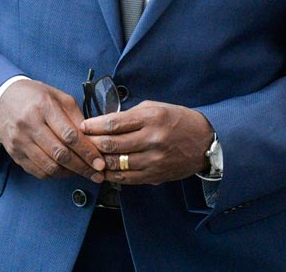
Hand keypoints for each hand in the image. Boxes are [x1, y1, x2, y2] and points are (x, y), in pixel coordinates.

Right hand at [0, 80, 105, 182]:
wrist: (3, 98)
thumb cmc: (34, 97)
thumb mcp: (58, 97)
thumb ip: (76, 117)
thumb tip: (92, 140)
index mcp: (43, 106)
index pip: (69, 135)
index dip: (87, 152)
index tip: (99, 162)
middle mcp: (29, 124)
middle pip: (60, 154)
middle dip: (82, 167)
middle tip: (97, 173)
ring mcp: (19, 141)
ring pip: (49, 166)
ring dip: (70, 173)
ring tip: (83, 172)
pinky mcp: (14, 153)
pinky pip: (38, 171)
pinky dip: (55, 174)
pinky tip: (65, 170)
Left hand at [81, 101, 212, 185]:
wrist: (204, 142)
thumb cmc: (177, 120)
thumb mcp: (154, 107)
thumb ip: (129, 115)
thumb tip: (103, 123)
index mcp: (150, 118)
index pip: (113, 123)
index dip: (93, 126)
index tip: (83, 126)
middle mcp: (152, 139)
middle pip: (112, 144)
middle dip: (92, 143)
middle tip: (81, 141)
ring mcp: (154, 160)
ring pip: (116, 163)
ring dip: (99, 160)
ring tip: (89, 156)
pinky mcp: (155, 175)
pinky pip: (127, 178)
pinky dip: (111, 174)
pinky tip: (104, 169)